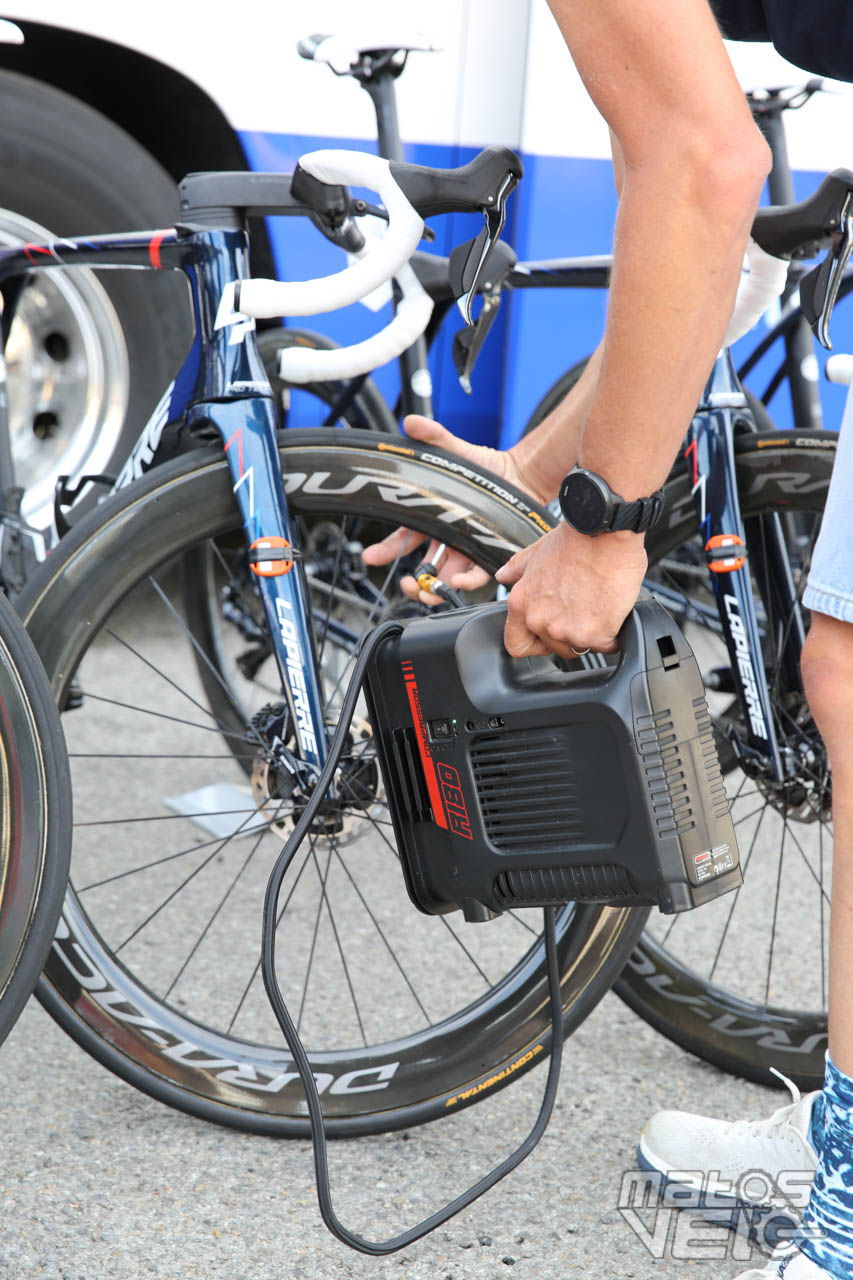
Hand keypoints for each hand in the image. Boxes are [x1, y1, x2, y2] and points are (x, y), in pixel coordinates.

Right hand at [361, 414, 546, 604]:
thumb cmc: (485, 465)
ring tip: (431, 590)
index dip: (386, 550)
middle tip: (408, 585)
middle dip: (413, 581)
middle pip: (423, 566)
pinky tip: (461, 581)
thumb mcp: (455, 450)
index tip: (371, 557)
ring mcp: (466, 547)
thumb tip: (412, 423)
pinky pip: (475, 574)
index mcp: (431, 516)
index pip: (403, 537)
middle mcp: (446, 536)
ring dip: (435, 587)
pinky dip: (466, 581)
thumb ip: (434, 437)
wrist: (521, 474)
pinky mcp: (487, 553)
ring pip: (446, 576)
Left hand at [495, 522, 647, 657]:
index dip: (533, 643)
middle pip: (554, 647)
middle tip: (583, 609)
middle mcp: (539, 619)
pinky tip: (614, 610)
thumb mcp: (537, 551)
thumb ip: (517, 569)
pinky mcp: (594, 634)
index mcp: (521, 602)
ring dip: (591, 633)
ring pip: (580, 647)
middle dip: (568, 633)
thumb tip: (503, 575)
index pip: (516, 644)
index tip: (546, 638)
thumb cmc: (576, 538)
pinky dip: (613, 633)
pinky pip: (606, 646)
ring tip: (598, 605)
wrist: (604, 530)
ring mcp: (566, 630)